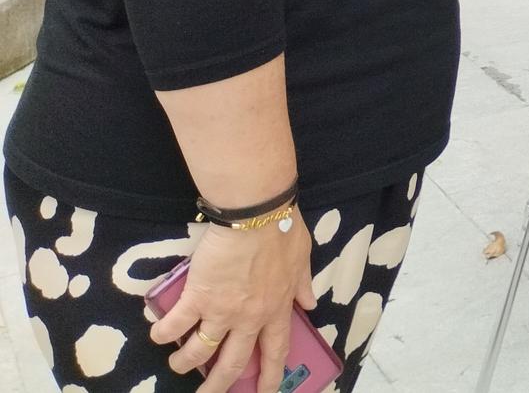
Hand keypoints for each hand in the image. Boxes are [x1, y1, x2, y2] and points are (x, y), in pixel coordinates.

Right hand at [150, 211, 314, 392]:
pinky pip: (174, 325)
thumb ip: (303, 284)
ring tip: (176, 363)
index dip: (270, 375)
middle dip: (217, 385)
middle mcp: (249, 318)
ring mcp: (222, 311)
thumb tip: (310, 303)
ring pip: (198, 351)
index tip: (265, 392)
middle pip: (232, 362)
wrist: (257, 213)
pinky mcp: (197, 297)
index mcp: (277, 308)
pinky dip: (163, 333)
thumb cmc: (283, 230)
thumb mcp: (302, 259)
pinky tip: (158, 334)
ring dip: (184, 361)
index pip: (276, 350)